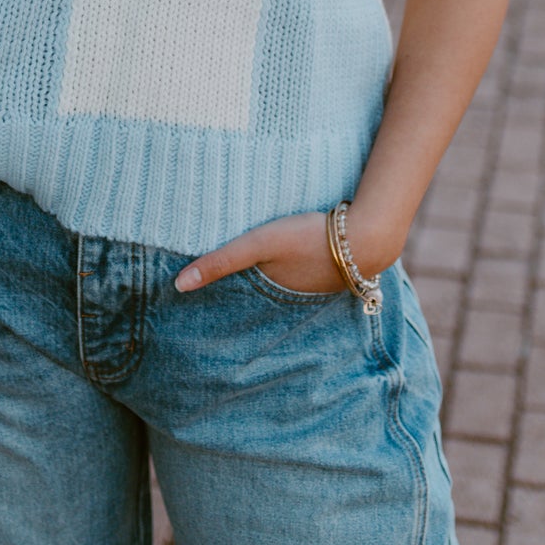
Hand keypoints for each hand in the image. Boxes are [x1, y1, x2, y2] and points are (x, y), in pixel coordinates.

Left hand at [173, 207, 404, 294]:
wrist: (367, 237)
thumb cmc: (308, 239)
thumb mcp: (259, 244)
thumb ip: (221, 261)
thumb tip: (177, 286)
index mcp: (270, 295)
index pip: (236, 303)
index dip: (217, 303)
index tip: (193, 308)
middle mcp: (290, 299)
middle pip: (258, 298)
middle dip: (240, 299)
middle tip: (214, 297)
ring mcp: (313, 287)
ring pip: (281, 287)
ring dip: (268, 283)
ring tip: (249, 277)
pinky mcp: (329, 272)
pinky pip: (302, 275)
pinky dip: (291, 270)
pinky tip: (291, 257)